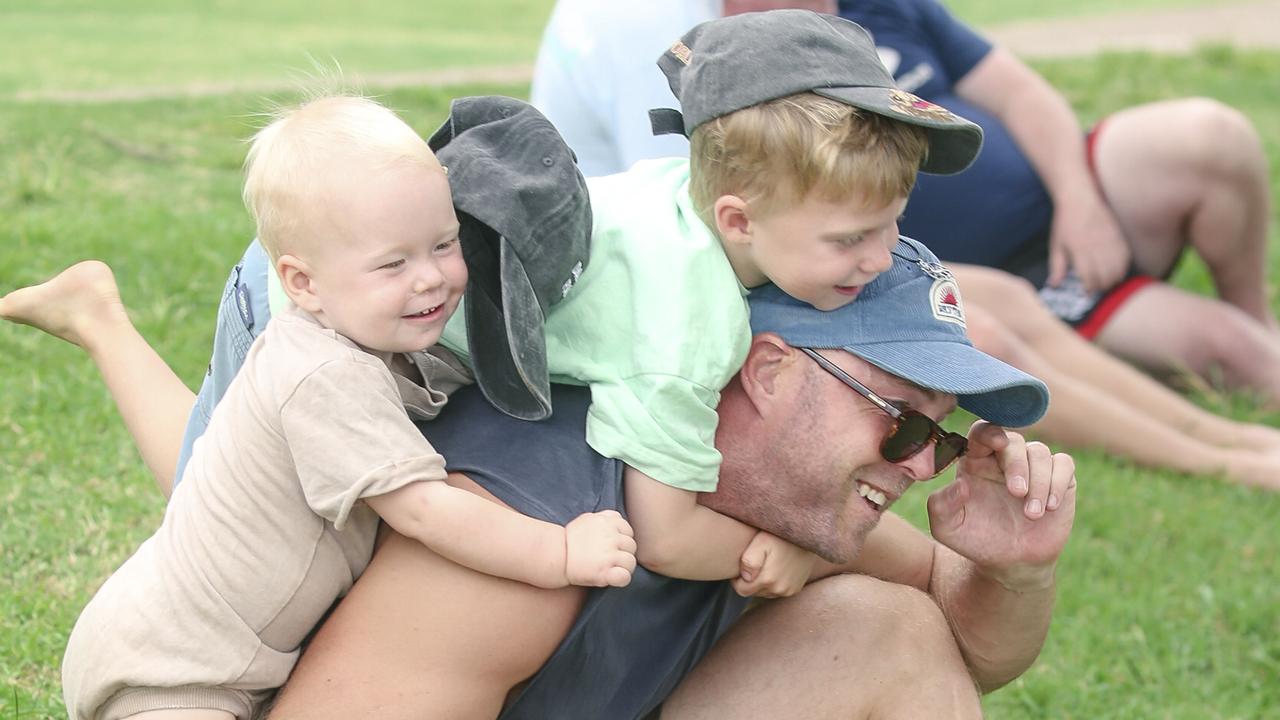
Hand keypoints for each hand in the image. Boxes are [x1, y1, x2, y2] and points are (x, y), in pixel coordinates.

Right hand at [564, 510, 637, 587]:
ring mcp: (609, 555)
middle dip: (624, 552)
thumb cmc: (570, 539)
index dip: (622, 539)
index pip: (628, 530)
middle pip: (631, 546)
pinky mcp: (604, 572)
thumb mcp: (588, 519)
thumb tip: (617, 518)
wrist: (556, 556)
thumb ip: (605, 517)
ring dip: (624, 567)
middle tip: (610, 559)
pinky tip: (613, 578)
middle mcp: (611, 537)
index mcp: (607, 522)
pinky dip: (622, 578)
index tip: (612, 546)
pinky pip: (624, 576)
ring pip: (630, 561)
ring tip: (611, 569)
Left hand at [731, 531, 817, 597]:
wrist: (806, 534)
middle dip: (750, 580)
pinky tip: (775, 567)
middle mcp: (780, 589)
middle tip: (753, 562)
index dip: (737, 579)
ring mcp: (789, 590)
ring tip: (765, 564)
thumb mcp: (760, 542)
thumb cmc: (780, 535)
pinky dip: (773, 583)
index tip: (739, 567)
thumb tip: (745, 577)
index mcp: (768, 580)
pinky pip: (777, 591)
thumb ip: (749, 561)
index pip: (742, 590)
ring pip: (765, 592)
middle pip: (754, 592)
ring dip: (762, 582)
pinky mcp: (796, 588)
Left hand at [927, 422, 1075, 589]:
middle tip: (1017, 493)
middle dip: (1017, 465)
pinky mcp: (1058, 478)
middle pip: (1013, 441)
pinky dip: (1058, 481)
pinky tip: (1050, 506)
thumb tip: (959, 484)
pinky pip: (1063, 464)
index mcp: (975, 461)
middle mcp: (1003, 459)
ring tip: (1033, 514)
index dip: (989, 433)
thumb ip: (941, 506)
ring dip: (1039, 482)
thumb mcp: (947, 529)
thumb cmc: (976, 540)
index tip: (997, 443)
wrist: (1011, 562)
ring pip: (1039, 452)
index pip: (981, 433)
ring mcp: (1032, 467)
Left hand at [1047, 190, 1130, 292]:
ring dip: (1113, 279)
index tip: (1086, 293)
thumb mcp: (1056, 245)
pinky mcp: (1118, 236)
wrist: (1080, 199)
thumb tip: (1055, 285)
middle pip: (1106, 276)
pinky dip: (1123, 267)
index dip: (1089, 288)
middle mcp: (1096, 247)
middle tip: (1096, 288)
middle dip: (1102, 286)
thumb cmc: (1065, 224)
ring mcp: (1109, 241)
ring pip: (1118, 269)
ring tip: (1106, 281)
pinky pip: (1126, 257)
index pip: (1089, 277)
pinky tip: (1116, 270)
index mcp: (1079, 250)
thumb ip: (1057, 267)